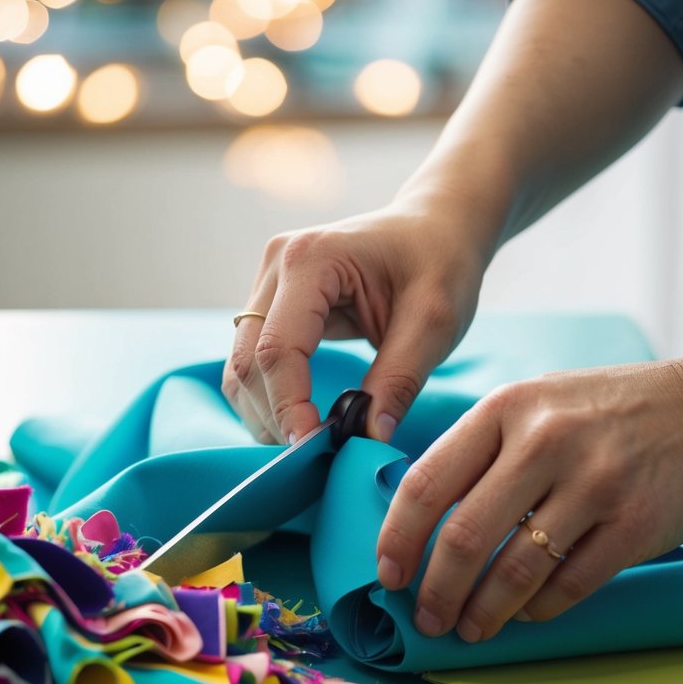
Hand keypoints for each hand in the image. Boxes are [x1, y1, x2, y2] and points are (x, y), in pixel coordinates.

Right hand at [222, 197, 486, 443]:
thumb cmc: (441, 263)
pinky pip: (255, 361)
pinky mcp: (272, 301)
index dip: (289, 407)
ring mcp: (267, 282)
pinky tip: (305, 420)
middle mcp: (275, 266)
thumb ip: (398, 381)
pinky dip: (273, 397)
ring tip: (312, 444)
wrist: (437, 226)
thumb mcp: (435, 323)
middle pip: (248, 362)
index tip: (317, 449)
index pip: (277, 350)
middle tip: (317, 457)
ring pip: (241, 366)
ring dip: (268, 412)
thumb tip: (368, 440)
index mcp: (310, 260)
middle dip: (276, 417)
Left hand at [376, 356, 682, 641]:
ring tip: (470, 629)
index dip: (398, 539)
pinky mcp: (636, 524)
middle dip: (436, 591)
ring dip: (483, 613)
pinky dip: (538, 610)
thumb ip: (481, 449)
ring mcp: (595, 483)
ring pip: (516, 571)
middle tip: (427, 619)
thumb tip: (418, 524)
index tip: (387, 575)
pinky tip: (525, 613)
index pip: (428, 482)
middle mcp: (546, 440)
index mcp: (507, 407)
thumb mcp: (533, 402)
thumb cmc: (603, 411)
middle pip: (466, 537)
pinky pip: (570, 586)